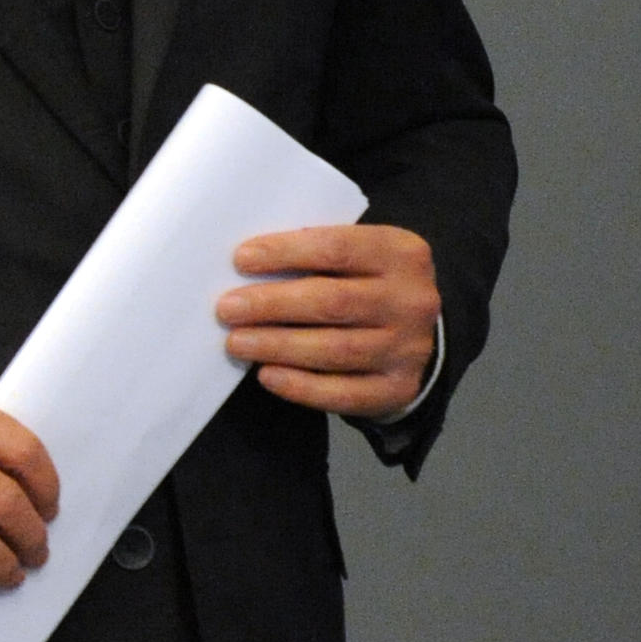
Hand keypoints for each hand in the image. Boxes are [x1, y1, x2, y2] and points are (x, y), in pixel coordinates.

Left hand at [220, 223, 440, 418]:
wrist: (413, 332)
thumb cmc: (364, 283)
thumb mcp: (357, 255)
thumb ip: (315, 253)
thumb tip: (245, 264)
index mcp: (402, 253)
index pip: (337, 248)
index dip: (285, 253)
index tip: (240, 259)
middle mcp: (413, 301)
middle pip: (333, 301)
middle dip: (272, 305)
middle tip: (227, 309)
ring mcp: (410, 348)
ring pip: (336, 349)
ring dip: (278, 346)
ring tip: (237, 342)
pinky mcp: (399, 388)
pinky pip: (346, 393)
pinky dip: (301, 386)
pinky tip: (268, 375)